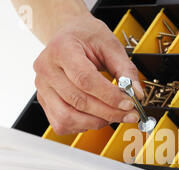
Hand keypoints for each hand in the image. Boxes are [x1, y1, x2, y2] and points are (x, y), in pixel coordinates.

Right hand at [33, 12, 143, 134]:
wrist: (68, 34)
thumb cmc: (86, 36)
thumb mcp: (110, 45)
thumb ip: (125, 70)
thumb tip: (136, 93)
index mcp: (61, 48)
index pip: (85, 79)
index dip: (110, 96)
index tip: (129, 103)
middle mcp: (47, 68)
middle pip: (78, 101)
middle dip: (109, 112)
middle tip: (129, 114)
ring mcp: (42, 87)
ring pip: (67, 117)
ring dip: (95, 122)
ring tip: (112, 115)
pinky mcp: (44, 101)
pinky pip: (61, 124)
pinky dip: (82, 125)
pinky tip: (95, 117)